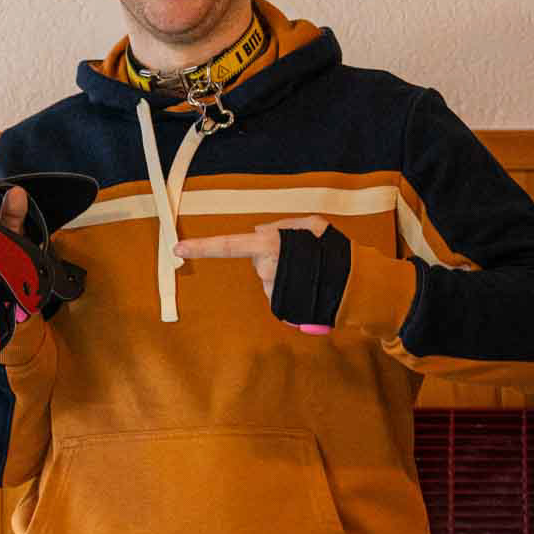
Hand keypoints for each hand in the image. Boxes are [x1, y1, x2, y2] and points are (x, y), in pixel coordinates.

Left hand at [172, 215, 328, 302]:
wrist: (355, 286)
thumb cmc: (334, 252)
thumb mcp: (313, 225)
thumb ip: (282, 226)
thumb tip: (258, 231)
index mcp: (269, 246)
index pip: (228, 245)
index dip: (202, 247)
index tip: (177, 249)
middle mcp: (265, 270)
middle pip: (259, 261)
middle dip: (275, 258)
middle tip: (303, 257)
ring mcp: (271, 291)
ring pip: (271, 278)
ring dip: (286, 275)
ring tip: (311, 273)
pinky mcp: (280, 308)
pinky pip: (280, 293)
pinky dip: (292, 289)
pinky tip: (309, 286)